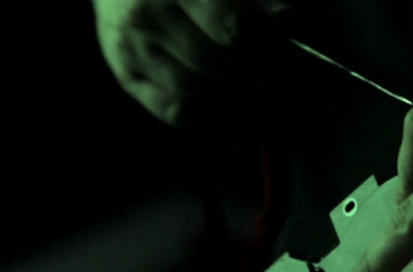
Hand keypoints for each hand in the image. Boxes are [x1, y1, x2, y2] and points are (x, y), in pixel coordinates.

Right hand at [92, 0, 289, 127]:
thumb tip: (286, 18)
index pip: (233, 27)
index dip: (258, 40)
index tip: (263, 41)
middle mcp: (146, 17)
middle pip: (214, 63)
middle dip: (244, 69)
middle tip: (253, 64)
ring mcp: (131, 50)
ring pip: (193, 90)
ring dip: (226, 93)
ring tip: (239, 81)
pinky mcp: (126, 77)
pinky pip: (174, 111)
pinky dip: (205, 113)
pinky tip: (218, 99)